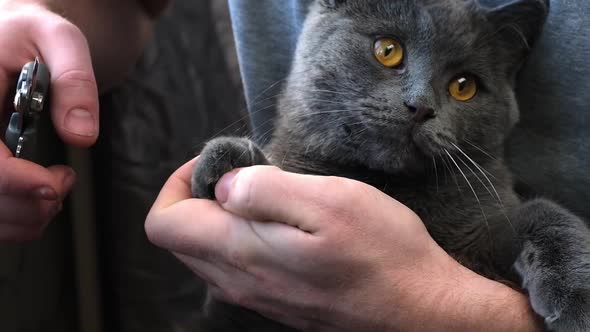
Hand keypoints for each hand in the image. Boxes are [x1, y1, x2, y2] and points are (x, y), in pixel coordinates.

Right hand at [0, 1, 98, 240]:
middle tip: (63, 184)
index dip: (16, 181)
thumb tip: (82, 134)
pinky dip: (15, 217)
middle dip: (29, 203)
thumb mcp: (58, 39)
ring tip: (54, 190)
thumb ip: (74, 80)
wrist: (11, 38)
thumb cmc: (31, 36)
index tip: (55, 183)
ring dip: (24, 217)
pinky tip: (37, 196)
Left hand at [146, 159, 541, 330]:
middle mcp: (239, 282)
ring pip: (207, 255)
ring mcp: (258, 297)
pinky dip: (243, 239)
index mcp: (242, 252)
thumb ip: (266, 190)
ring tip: (269, 196)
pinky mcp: (278, 301)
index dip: (178, 183)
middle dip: (200, 197)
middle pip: (182, 239)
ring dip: (222, 219)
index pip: (164, 223)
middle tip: (247, 173)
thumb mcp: (329, 201)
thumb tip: (223, 184)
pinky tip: (286, 225)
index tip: (220, 163)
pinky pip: (236, 269)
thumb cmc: (383, 252)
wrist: (420, 311)